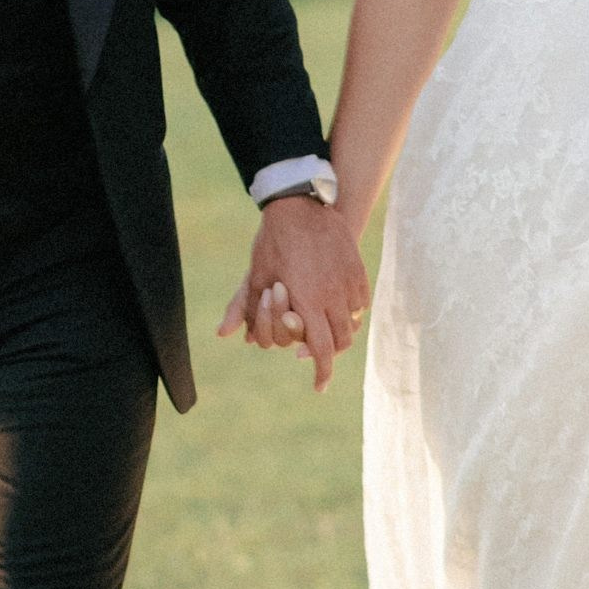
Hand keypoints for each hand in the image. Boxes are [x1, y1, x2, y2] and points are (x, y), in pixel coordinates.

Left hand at [217, 193, 369, 392]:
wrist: (300, 203)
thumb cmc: (273, 241)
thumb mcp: (256, 274)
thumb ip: (246, 307)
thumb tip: (228, 335)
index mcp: (307, 300)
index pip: (321, 349)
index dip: (322, 371)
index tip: (319, 385)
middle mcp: (333, 295)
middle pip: (340, 341)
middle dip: (330, 353)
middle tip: (319, 356)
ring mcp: (349, 282)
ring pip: (352, 323)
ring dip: (340, 333)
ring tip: (327, 330)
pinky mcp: (357, 270)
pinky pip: (360, 302)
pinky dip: (351, 312)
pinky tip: (338, 307)